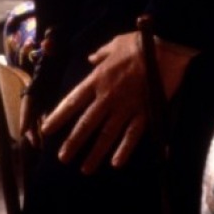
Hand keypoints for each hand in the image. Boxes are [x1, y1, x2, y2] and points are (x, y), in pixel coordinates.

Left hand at [39, 31, 192, 172]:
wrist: (166, 50)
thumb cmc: (139, 45)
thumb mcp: (114, 44)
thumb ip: (100, 55)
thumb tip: (91, 59)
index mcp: (98, 79)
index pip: (73, 101)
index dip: (58, 117)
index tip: (46, 129)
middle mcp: (108, 97)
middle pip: (87, 124)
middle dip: (73, 142)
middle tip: (62, 158)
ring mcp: (126, 107)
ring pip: (107, 134)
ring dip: (95, 153)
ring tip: (85, 169)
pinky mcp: (145, 113)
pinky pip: (133, 135)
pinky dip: (125, 150)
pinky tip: (116, 164)